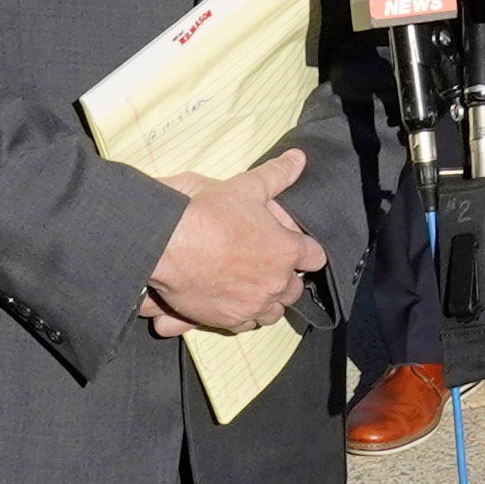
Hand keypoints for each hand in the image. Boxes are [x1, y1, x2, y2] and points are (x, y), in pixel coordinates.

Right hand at [143, 148, 322, 336]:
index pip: (315, 257)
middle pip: (295, 289)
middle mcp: (274, 283)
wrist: (169, 245)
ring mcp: (252, 305)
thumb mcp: (247, 186)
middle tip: (272, 265)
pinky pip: (247, 325)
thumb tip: (299, 158)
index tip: (297, 246)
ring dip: (269, 300)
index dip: (307, 250)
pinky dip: (245, 315)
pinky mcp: (228, 320)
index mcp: (286, 251)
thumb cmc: (211, 214)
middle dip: (287, 278)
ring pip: (273, 312)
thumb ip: (277, 174)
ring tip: (256, 286)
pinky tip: (236, 301)